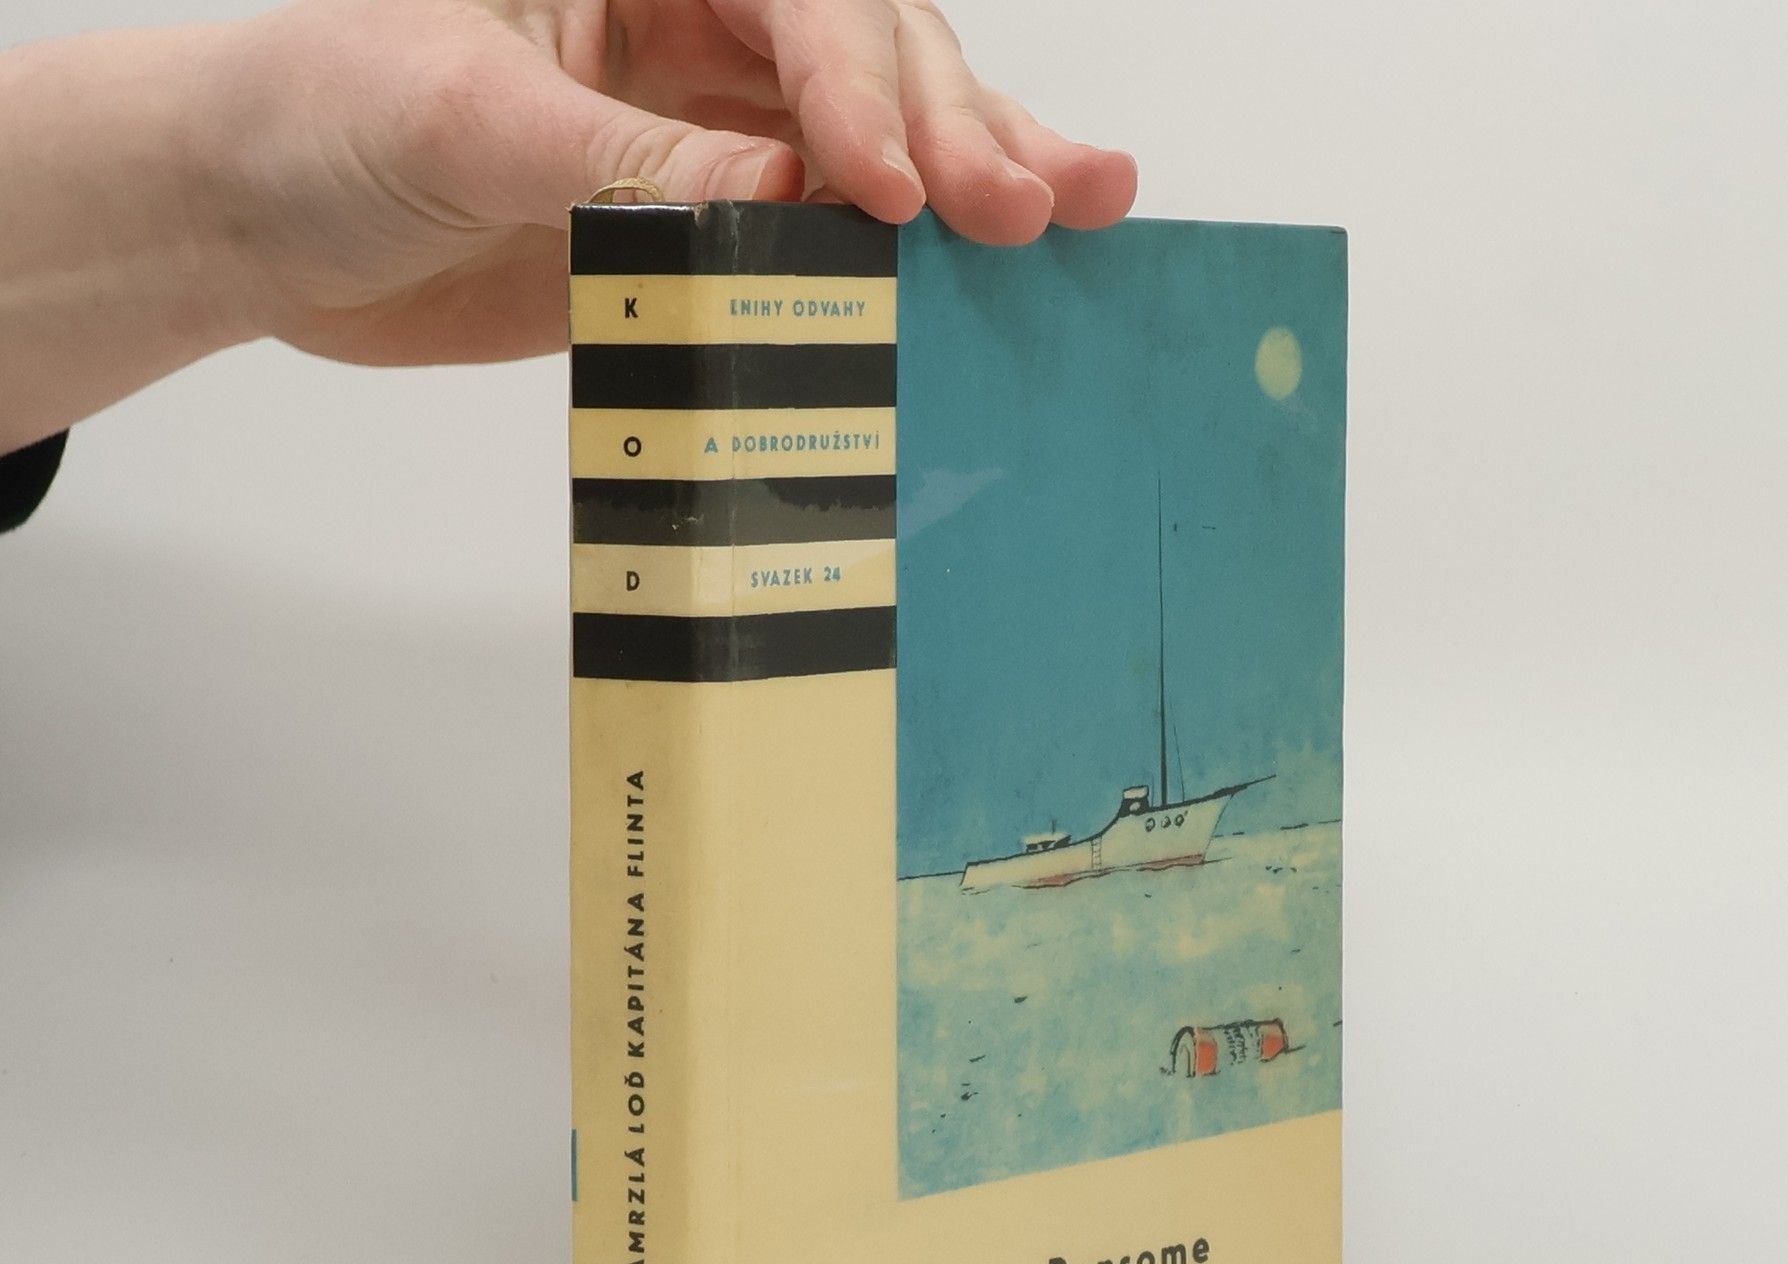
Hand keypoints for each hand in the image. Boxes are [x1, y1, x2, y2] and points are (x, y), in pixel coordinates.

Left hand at [207, 0, 1137, 364]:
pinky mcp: (706, 226)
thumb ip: (625, 159)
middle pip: (868, 52)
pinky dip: (903, 264)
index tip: (889, 191)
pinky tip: (992, 272)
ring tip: (1083, 205)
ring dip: (977, 170)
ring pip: (874, 135)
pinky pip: (822, 239)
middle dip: (952, 126)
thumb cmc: (317, 115)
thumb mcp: (460, 116)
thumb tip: (788, 195)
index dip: (857, 87)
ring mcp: (709, 125)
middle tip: (1028, 206)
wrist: (261, 224)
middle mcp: (693, 23)